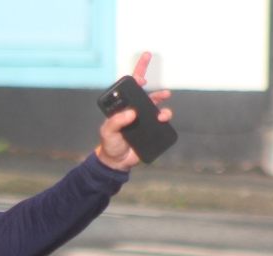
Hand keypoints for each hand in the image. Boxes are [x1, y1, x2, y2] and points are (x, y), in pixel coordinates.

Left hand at [95, 51, 172, 171]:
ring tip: (163, 113)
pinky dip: (165, 117)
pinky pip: (161, 120)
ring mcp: (144, 119)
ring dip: (163, 105)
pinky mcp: (151, 129)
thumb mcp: (108, 131)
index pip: (128, 90)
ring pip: (156, 106)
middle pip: (146, 95)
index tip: (140, 78)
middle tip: (164, 92)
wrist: (118, 161)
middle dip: (156, 90)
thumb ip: (116, 121)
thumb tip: (131, 113)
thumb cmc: (110, 144)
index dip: (135, 80)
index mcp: (122, 108)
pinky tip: (163, 120)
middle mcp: (134, 111)